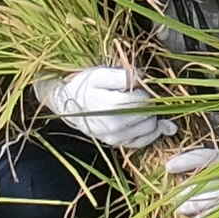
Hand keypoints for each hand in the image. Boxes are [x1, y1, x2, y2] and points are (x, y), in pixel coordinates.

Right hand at [36, 62, 175, 149]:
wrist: (67, 106)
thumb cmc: (84, 86)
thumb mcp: (99, 74)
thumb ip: (123, 75)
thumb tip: (142, 78)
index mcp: (111, 106)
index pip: (144, 100)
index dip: (144, 90)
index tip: (136, 86)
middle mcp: (114, 126)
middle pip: (149, 115)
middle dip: (149, 103)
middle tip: (138, 95)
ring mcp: (116, 138)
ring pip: (150, 129)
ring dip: (151, 116)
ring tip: (140, 106)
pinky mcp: (117, 144)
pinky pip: (143, 141)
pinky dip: (149, 131)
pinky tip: (145, 120)